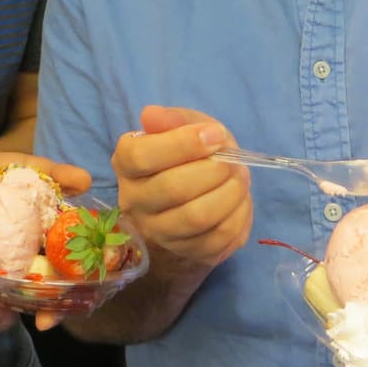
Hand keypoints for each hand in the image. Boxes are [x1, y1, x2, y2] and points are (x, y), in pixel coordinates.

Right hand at [111, 105, 252, 269]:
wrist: (195, 193)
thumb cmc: (187, 153)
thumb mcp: (181, 126)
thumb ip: (171, 119)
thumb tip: (151, 115)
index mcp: (126, 164)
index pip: (142, 157)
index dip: (183, 144)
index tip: (215, 134)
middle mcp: (134, 201)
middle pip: (173, 189)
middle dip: (214, 169)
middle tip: (233, 159)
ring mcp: (158, 232)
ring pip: (196, 217)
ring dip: (230, 193)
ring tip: (240, 176)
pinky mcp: (187, 251)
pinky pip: (218, 238)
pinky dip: (238, 215)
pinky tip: (240, 199)